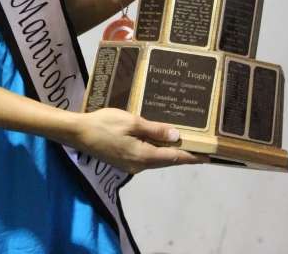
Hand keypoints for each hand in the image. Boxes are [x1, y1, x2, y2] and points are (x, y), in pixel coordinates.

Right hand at [73, 108, 205, 173]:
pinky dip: (156, 151)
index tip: (207, 156)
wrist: (79, 133)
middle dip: (182, 155)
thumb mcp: (132, 122)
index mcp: (144, 156)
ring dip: (169, 153)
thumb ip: (155, 130)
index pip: (174, 157)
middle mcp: (139, 165)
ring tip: (181, 143)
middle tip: (198, 148)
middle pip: (166, 160)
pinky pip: (146, 158)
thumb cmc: (105, 124)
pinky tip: (157, 142)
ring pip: (156, 160)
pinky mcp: (123, 162)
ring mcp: (130, 165)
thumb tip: (176, 136)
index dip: (191, 156)